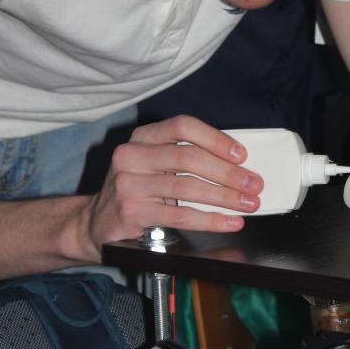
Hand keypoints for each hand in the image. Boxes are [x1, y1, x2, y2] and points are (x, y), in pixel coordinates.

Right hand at [78, 116, 262, 257]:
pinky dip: (210, 220)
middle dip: (228, 173)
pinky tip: (228, 222)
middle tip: (254, 184)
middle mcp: (132, 155)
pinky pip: (179, 215)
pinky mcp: (130, 211)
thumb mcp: (155, 165)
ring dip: (224, 197)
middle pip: (188, 158)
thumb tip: (237, 165)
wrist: (95, 223)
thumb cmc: (137, 190)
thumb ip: (186, 158)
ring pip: (186, 187)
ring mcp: (128, 183)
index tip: (241, 155)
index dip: (215, 139)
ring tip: (247, 204)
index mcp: (143, 137)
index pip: (182, 126)